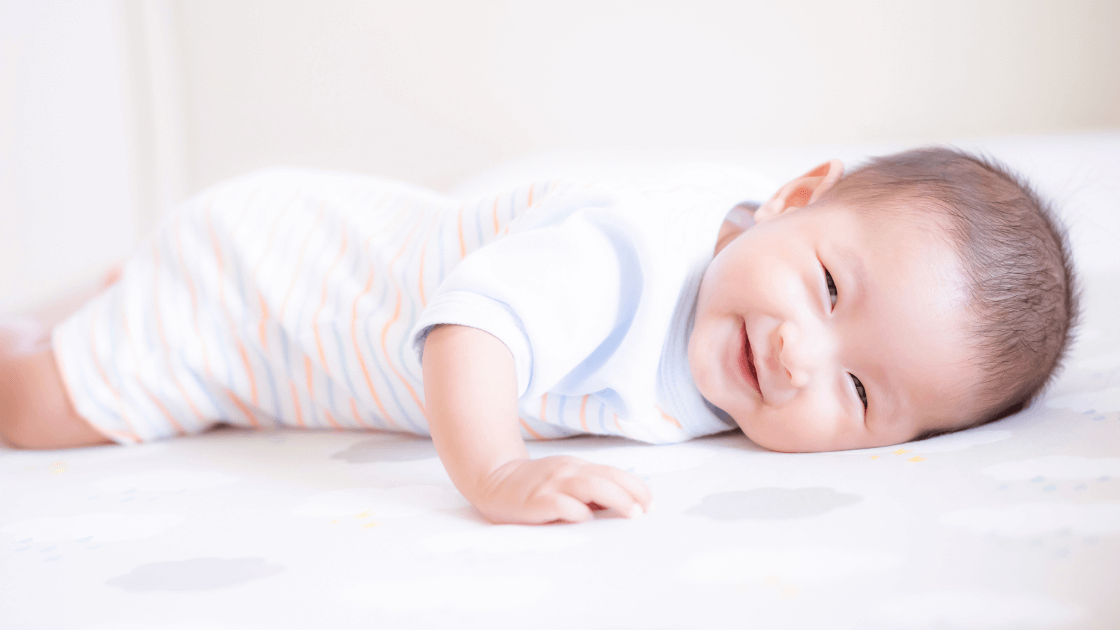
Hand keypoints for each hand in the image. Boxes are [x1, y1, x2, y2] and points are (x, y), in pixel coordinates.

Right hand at [471, 456, 651, 523]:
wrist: (493, 480)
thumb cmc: (535, 486)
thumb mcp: (564, 480)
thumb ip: (589, 490)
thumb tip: (623, 507)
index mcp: (576, 467)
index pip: (614, 473)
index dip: (635, 487)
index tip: (650, 504)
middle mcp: (567, 472)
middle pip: (607, 478)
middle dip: (631, 494)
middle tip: (645, 511)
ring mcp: (552, 485)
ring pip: (591, 486)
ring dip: (616, 499)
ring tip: (631, 514)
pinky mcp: (537, 501)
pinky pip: (562, 504)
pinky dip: (578, 512)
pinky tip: (586, 519)